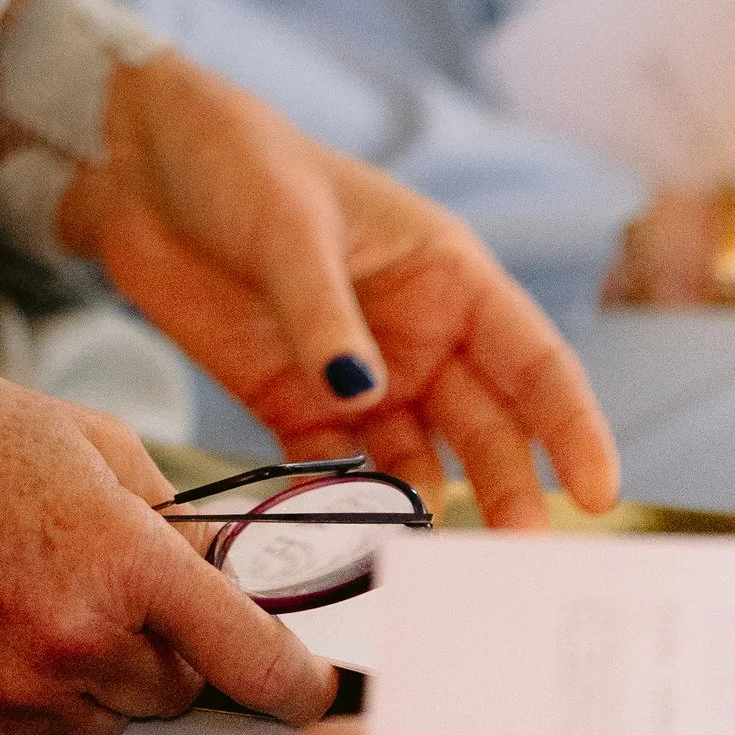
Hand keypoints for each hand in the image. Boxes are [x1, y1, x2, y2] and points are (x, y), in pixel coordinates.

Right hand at [0, 349, 337, 734]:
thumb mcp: (84, 434)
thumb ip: (165, 509)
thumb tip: (216, 569)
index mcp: (120, 555)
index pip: (248, 654)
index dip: (299, 679)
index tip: (316, 684)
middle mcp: (77, 638)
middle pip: (180, 687)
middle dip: (170, 641)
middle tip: (117, 574)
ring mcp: (22, 688)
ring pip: (118, 711)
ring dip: (110, 667)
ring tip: (46, 584)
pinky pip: (55, 725)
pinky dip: (52, 685)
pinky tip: (9, 616)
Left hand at [57, 50, 620, 529]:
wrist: (135, 165)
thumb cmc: (232, 159)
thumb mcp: (285, 223)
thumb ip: (322, 311)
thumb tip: (363, 392)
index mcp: (446, 273)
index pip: (535, 360)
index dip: (574, 427)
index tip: (598, 496)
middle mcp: (419, 333)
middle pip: (488, 432)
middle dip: (510, 496)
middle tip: (514, 566)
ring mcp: (360, 375)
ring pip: (422, 465)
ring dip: (430, 516)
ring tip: (434, 575)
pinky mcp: (297, 405)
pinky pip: (341, 475)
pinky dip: (350, 513)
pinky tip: (352, 548)